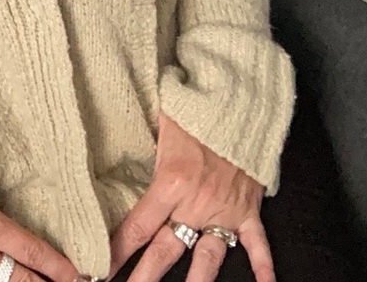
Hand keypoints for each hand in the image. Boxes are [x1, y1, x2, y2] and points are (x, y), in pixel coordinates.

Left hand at [106, 113, 273, 281]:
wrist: (240, 103)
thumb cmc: (196, 108)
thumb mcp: (161, 120)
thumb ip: (141, 140)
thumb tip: (112, 137)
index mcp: (171, 182)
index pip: (138, 226)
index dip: (118, 251)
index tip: (102, 269)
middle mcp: (196, 203)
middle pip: (166, 251)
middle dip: (144, 277)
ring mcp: (224, 210)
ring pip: (207, 259)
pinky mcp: (249, 209)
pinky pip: (258, 245)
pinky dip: (264, 268)